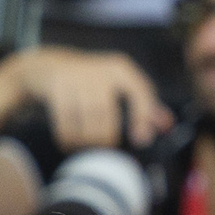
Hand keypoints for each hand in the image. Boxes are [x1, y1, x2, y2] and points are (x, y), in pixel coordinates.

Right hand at [4, 45, 170, 153]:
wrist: (48, 67)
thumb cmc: (89, 82)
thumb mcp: (117, 85)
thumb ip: (143, 105)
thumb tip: (166, 125)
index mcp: (120, 69)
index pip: (140, 91)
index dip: (143, 116)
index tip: (142, 139)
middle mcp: (101, 70)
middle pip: (107, 114)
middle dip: (105, 138)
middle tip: (103, 148)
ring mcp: (76, 78)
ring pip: (86, 121)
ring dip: (85, 141)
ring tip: (84, 146)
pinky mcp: (57, 88)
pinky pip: (65, 123)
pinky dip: (68, 139)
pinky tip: (69, 143)